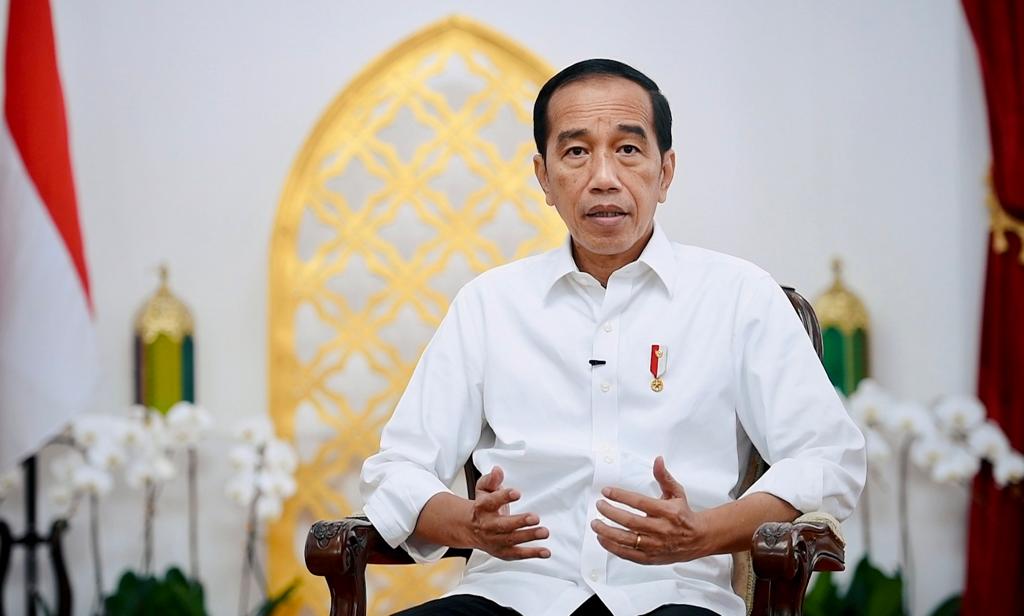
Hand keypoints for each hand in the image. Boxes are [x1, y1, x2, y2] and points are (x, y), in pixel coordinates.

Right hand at [468, 466, 549, 559]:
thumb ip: (491, 479)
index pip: (492, 502)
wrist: (470, 528)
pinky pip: (518, 554)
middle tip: (535, 517)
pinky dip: (532, 553)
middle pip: (503, 525)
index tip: (517, 493)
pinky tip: (545, 551)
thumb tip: (497, 470)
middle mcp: (488, 525)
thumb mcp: (483, 489)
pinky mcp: (503, 552)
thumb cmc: (482, 507)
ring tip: (544, 532)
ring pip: (512, 540)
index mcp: (482, 508)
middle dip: (519, 522)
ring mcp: (495, 540)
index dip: (504, 497)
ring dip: (529, 536)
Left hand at [591, 456, 707, 564]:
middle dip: (610, 513)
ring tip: (595, 524)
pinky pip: (628, 554)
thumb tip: (658, 460)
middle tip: (599, 505)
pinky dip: (613, 547)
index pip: (639, 502)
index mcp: (667, 512)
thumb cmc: (684, 515)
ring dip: (607, 532)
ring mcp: (655, 545)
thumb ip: (664, 477)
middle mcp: (660, 529)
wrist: (698, 539)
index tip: (607, 491)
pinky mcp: (650, 558)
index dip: (620, 496)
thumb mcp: (677, 493)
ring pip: (627, 540)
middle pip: (630, 521)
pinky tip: (602, 539)